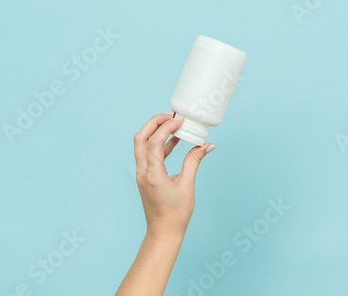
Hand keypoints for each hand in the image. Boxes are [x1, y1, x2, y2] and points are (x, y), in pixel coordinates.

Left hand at [133, 111, 215, 238]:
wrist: (164, 232)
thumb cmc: (176, 214)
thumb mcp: (188, 186)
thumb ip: (195, 161)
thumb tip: (207, 145)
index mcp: (152, 175)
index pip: (154, 142)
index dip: (167, 127)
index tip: (180, 121)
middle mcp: (142, 172)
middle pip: (140, 138)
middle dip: (154, 122)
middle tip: (171, 115)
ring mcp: (141, 174)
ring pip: (142, 145)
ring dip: (155, 131)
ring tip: (173, 123)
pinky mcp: (145, 176)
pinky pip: (148, 154)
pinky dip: (159, 144)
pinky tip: (174, 141)